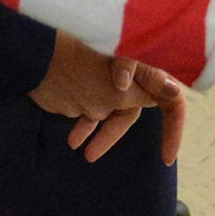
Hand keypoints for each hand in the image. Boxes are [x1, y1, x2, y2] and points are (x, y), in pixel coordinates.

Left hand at [29, 33, 187, 163]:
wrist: (40, 58)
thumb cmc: (81, 72)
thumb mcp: (117, 88)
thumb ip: (146, 91)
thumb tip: (174, 89)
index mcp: (145, 73)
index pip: (172, 101)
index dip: (174, 128)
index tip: (166, 157)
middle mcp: (132, 75)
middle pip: (138, 108)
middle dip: (118, 133)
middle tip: (106, 157)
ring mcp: (109, 79)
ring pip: (113, 112)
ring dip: (100, 134)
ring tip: (85, 154)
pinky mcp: (88, 84)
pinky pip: (94, 109)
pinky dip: (86, 126)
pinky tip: (73, 140)